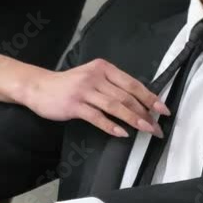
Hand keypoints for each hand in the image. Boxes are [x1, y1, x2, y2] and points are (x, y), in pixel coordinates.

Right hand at [23, 60, 166, 137]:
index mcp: (104, 68)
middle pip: (126, 96)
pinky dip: (111, 126)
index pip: (132, 83)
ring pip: (115, 106)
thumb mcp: (92, 77)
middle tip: (157, 127)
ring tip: (146, 129)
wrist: (39, 87)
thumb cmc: (69, 85)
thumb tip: (139, 102)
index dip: (150, 97)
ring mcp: (84, 90)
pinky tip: (122, 134)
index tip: (163, 110)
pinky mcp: (74, 105)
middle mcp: (95, 76)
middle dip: (145, 112)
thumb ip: (112, 86)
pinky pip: (97, 117)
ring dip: (133, 119)